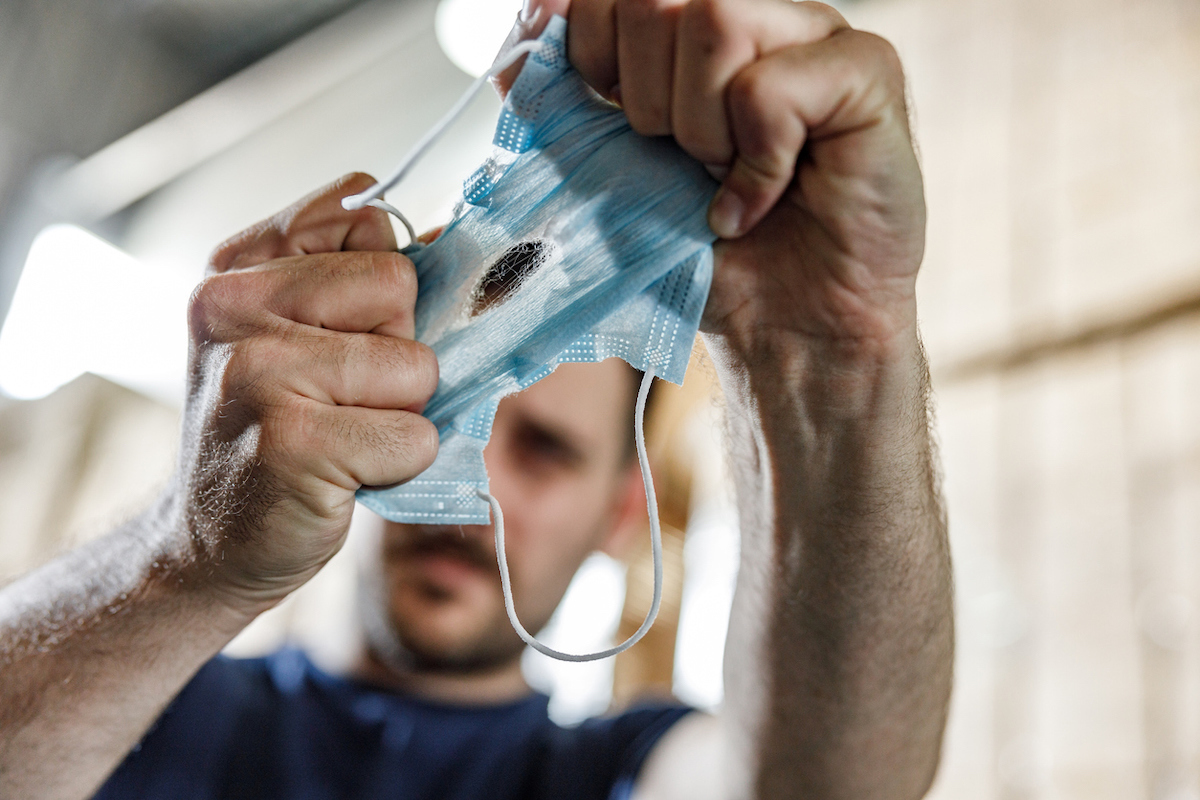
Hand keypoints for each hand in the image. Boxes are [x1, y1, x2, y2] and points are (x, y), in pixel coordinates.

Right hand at [176, 173, 438, 612]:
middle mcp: (233, 305)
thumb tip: (452, 239)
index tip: (344, 331)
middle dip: (396, 348)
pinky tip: (342, 474)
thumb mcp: (296, 333)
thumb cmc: (276, 429)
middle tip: (341, 396)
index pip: (365, 217)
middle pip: (398, 285)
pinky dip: (400, 464)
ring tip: (340, 436)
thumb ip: (359, 274)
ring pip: (416, 366)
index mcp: (238, 265)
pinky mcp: (293, 443)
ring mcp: (257, 372)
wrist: (212, 540)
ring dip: (400, 412)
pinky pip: (415, 436)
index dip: (381, 284)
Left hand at [503, 0, 924, 358]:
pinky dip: (754, 161)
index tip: (598, 104)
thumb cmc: (710, 257)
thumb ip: (569, 108)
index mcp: (696, 30)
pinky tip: (758, 201)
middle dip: (642, 99)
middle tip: (679, 166)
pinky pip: (773, 88)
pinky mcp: (866, 75)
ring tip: (718, 179)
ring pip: (716, 19)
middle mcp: (758, 15)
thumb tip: (519, 49)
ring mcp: (815, 36)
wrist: (785, 330)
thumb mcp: (616, 179)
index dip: (586, 38)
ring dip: (698, 125)